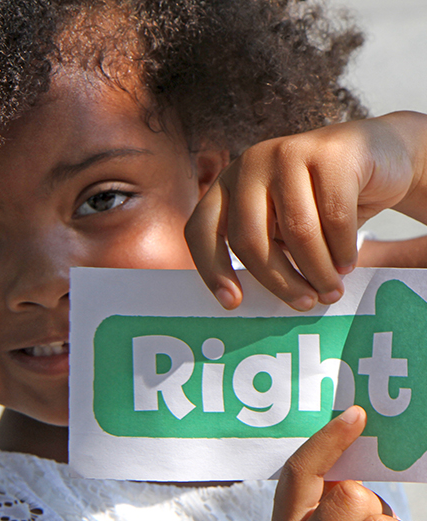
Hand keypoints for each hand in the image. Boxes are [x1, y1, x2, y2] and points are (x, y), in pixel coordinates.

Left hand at [186, 112, 426, 310]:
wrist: (381, 154)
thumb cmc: (323, 204)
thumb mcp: (284, 226)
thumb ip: (266, 251)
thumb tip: (254, 305)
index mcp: (229, 184)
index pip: (201, 229)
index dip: (211, 269)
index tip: (233, 303)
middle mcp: (251, 164)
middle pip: (249, 239)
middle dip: (278, 281)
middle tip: (303, 304)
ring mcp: (288, 152)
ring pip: (297, 232)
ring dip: (317, 271)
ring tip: (331, 290)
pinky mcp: (330, 152)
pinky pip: (335, 219)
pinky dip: (343, 250)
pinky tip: (348, 262)